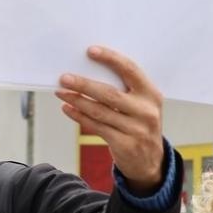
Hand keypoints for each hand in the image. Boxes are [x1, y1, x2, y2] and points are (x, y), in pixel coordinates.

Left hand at [55, 47, 165, 191]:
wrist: (151, 161)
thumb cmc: (140, 124)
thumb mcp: (141, 105)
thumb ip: (124, 90)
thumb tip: (89, 71)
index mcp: (151, 94)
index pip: (130, 70)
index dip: (110, 58)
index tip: (90, 51)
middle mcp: (146, 111)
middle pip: (109, 93)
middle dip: (84, 84)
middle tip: (64, 77)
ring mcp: (136, 129)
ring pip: (99, 111)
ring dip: (77, 100)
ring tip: (61, 92)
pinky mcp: (124, 144)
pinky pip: (96, 127)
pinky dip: (79, 117)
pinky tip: (68, 109)